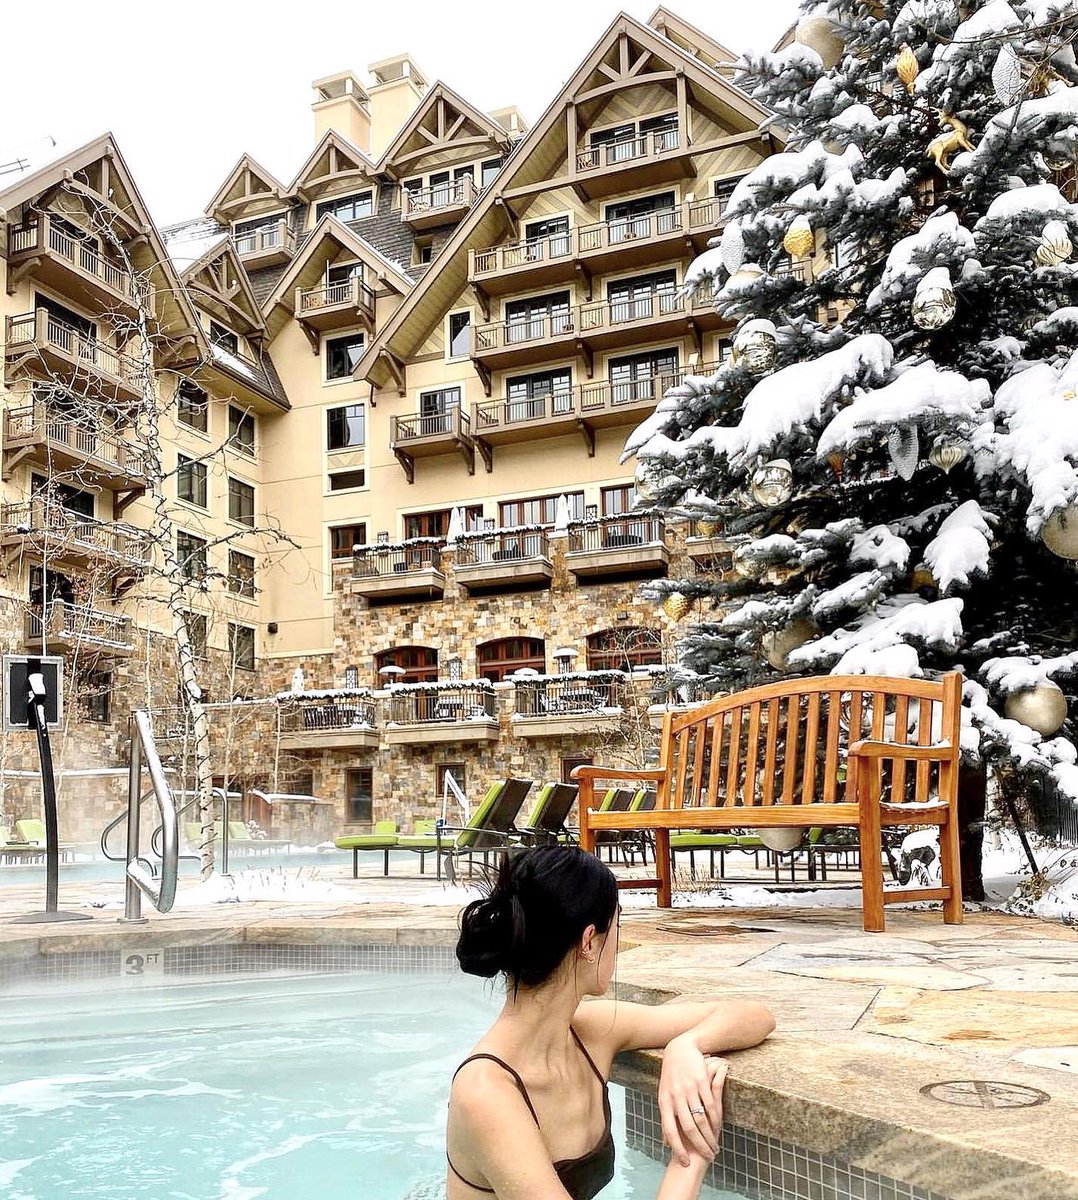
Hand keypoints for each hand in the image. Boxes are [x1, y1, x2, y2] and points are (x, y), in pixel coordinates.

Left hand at [658, 1035, 727, 1166]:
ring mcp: (688, 1088)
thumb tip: (665, 1142)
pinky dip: (715, 1120)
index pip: (669, 1130)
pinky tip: (719, 1128)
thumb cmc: (671, 1077)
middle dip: (698, 1146)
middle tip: (708, 1157)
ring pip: (701, 1119)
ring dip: (709, 1136)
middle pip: (688, 1128)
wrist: (679, 1049)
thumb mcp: (664, 1096)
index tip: (685, 1163)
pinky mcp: (701, 1081)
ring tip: (715, 1146)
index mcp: (665, 1102)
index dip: (677, 1148)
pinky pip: (710, 1104)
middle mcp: (676, 1096)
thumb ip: (666, 1118)